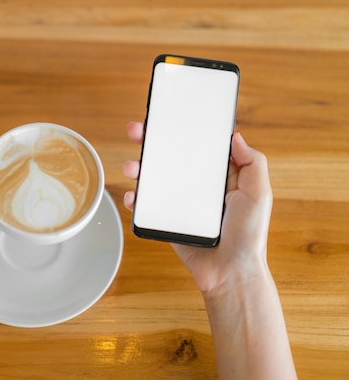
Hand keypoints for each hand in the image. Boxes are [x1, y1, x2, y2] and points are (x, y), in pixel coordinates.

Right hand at [123, 121, 272, 296]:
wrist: (229, 273)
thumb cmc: (248, 236)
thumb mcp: (258, 194)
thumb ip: (252, 163)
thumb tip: (235, 136)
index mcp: (218, 176)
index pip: (197, 146)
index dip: (182, 130)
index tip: (167, 117)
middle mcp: (196, 186)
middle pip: (169, 157)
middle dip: (150, 142)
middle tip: (137, 131)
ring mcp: (178, 202)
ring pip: (153, 179)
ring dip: (137, 168)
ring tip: (131, 167)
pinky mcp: (166, 220)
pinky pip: (146, 206)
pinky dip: (135, 200)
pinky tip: (133, 197)